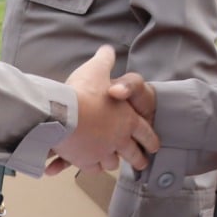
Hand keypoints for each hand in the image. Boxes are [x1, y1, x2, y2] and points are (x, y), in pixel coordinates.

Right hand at [51, 46, 158, 175]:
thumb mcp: (96, 70)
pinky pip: (90, 167)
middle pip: (132, 153)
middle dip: (137, 159)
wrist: (62, 115)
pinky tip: (89, 166)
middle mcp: (118, 139)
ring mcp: (101, 152)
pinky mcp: (83, 160)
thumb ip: (105, 60)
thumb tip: (107, 49)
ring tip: (112, 163)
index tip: (155, 147)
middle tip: (141, 163)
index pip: (145, 133)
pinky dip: (91, 167)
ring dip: (112, 162)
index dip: (151, 140)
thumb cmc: (83, 92)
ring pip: (111, 162)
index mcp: (128, 120)